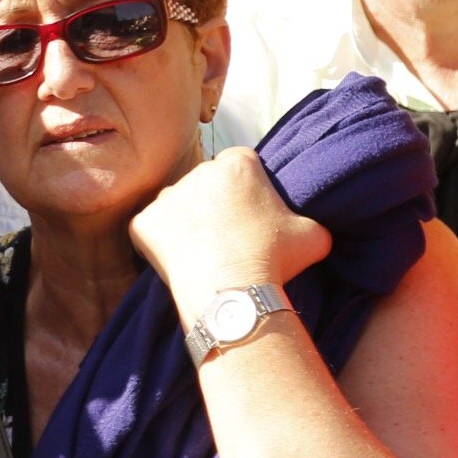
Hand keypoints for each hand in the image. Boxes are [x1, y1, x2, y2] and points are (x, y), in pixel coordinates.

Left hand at [130, 146, 330, 322]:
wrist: (232, 293)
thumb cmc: (275, 259)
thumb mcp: (313, 234)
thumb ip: (305, 219)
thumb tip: (304, 226)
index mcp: (238, 163)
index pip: (242, 165)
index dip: (248, 188)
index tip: (252, 212)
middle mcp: (198, 171)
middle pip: (207, 183)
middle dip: (216, 202)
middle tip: (230, 235)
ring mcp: (166, 197)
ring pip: (179, 204)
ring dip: (189, 221)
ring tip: (208, 251)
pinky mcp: (143, 223)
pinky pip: (153, 229)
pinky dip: (164, 243)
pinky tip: (184, 261)